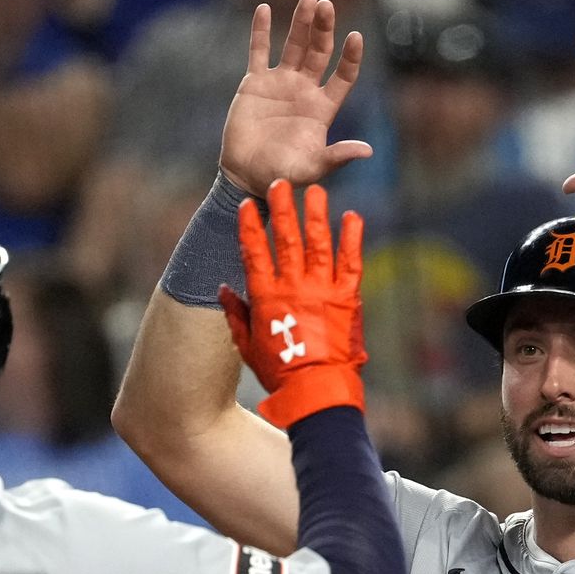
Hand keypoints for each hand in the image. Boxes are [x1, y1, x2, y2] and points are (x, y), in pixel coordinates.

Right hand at [218, 179, 365, 426]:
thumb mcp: (247, 345)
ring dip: (316, 214)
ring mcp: (322, 289)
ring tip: (315, 191)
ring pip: (318, 243)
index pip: (254, 253)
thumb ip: (235, 314)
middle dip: (282, 209)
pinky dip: (352, 238)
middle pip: (286, 239)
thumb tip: (222, 289)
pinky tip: (352, 216)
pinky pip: (351, 261)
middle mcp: (293, 287)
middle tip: (280, 184)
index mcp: (266, 297)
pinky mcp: (348, 297)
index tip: (245, 206)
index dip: (249, 228)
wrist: (316, 390)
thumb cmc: (279, 373)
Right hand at [220, 0, 372, 195]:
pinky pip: (259, 51)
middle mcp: (305, 90)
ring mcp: (280, 83)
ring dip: (301, 22)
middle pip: (320, 52)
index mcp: (322, 108)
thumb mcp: (312, 168)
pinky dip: (261, 31)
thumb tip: (368, 150)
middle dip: (324, 29)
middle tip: (327, 5)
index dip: (350, 57)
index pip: (343, 76)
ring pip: (294, 45)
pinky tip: (265, 9)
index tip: (355, 36)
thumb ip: (337, 156)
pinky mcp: (255, 83)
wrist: (246, 176)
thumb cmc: (281, 175)